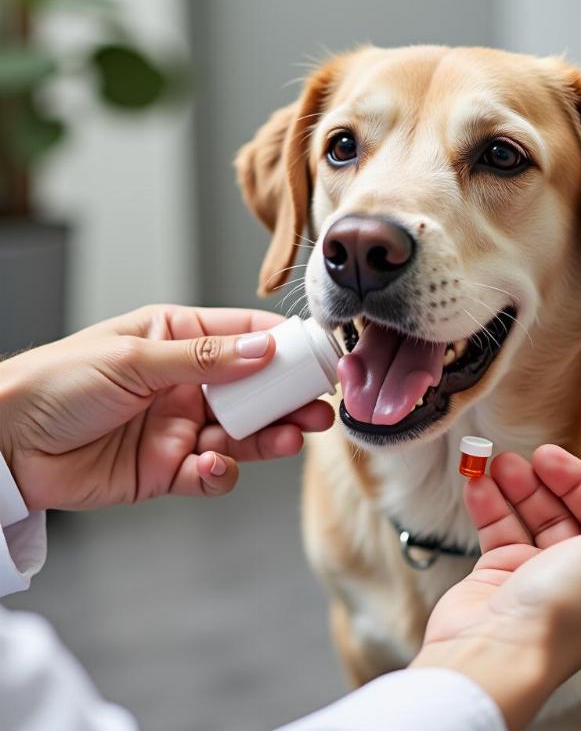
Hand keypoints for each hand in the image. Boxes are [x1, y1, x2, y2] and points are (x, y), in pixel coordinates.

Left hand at [0, 305, 333, 510]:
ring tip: (292, 439)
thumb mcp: (134, 359)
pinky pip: (210, 473)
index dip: (284, 347)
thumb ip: (204, 358)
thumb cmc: (57, 383)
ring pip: (242, 433)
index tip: (317, 357)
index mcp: (179, 339)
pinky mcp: (169, 468)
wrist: (6, 443)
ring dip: (269, 437)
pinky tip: (217, 466)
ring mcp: (180, 426)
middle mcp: (187, 382)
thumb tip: (264, 350)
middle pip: (254, 390)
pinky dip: (222, 474)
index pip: (245, 337)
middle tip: (318, 408)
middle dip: (288, 399)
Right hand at [412, 445, 580, 729]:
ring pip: (528, 514)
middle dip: (544, 479)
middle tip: (523, 458)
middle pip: (566, 508)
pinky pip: (496, 527)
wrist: (497, 651)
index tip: (553, 456)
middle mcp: (580, 574)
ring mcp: (537, 574)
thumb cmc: (564, 612)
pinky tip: (478, 484)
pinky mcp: (499, 575)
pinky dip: (487, 503)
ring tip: (494, 464)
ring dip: (512, 485)